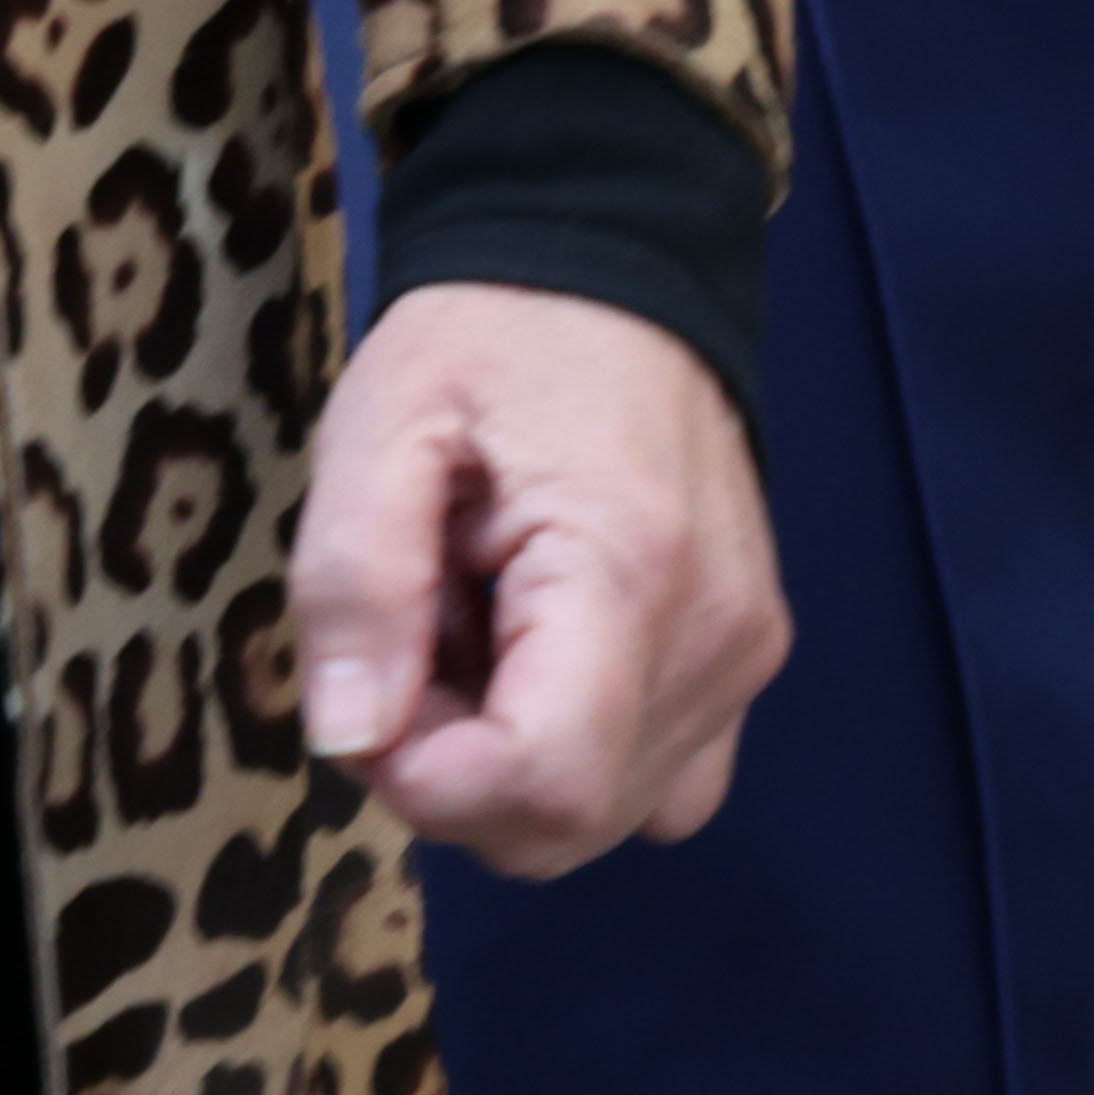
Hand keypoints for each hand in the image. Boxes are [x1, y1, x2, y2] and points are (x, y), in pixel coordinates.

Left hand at [289, 282, 786, 876]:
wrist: (614, 271)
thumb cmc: (491, 338)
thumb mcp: (384, 422)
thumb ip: (356, 578)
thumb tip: (351, 736)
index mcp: (627, 574)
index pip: (543, 783)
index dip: (426, 778)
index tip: (372, 688)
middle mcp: (713, 643)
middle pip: (567, 824)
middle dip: (452, 773)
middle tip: (410, 643)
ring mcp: (742, 662)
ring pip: (603, 817)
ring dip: (505, 763)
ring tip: (471, 628)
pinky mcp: (742, 664)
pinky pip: (654, 781)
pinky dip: (573, 751)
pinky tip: (528, 655)